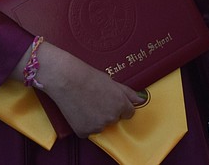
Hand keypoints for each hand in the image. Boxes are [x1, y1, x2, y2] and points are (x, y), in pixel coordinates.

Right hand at [31, 42, 146, 136]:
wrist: (67, 80)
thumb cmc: (88, 77)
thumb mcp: (112, 82)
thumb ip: (128, 93)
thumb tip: (141, 100)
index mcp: (121, 105)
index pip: (129, 113)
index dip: (120, 107)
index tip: (111, 102)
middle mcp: (111, 117)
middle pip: (114, 119)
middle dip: (108, 112)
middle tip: (96, 99)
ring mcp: (97, 126)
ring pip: (101, 126)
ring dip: (96, 119)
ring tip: (86, 103)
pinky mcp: (84, 131)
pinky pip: (87, 131)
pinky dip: (84, 124)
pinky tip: (79, 111)